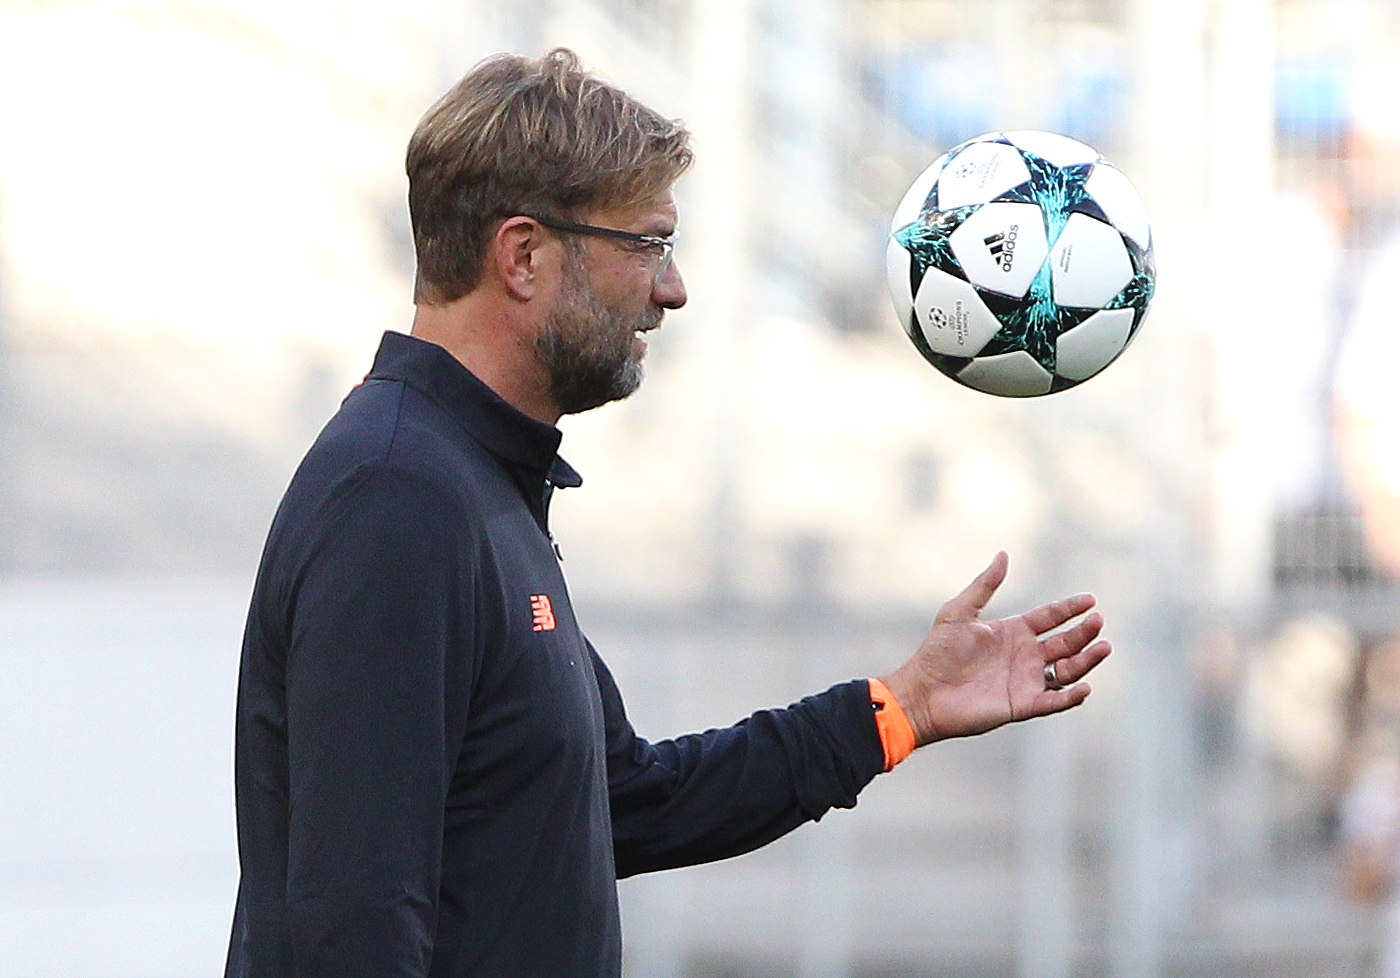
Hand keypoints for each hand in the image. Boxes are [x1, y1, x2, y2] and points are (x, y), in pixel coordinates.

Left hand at [879, 551, 1109, 744]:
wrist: (922, 692)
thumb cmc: (937, 652)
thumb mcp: (959, 612)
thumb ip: (984, 585)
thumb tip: (1003, 554)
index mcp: (1013, 632)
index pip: (1050, 617)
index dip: (1070, 608)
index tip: (1090, 599)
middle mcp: (1024, 656)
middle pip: (1065, 642)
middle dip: (1084, 632)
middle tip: (1098, 621)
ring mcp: (1025, 681)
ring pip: (1067, 671)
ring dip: (1087, 660)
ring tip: (1103, 646)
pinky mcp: (1022, 706)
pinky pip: (1054, 701)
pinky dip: (1071, 696)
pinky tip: (1084, 686)